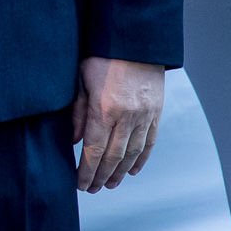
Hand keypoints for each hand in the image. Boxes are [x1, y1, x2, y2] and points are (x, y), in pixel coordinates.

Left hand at [72, 56, 164, 191]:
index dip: (86, 170)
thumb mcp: (80, 80)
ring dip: (120, 172)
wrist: (135, 40)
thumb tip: (74, 141)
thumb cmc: (100, 55)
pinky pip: (149, 141)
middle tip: (92, 190)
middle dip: (101, 176)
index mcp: (104, 109)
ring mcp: (144, 115)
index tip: (80, 184)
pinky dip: (141, 159)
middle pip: (113, 156)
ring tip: (110, 185)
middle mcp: (127, 117)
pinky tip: (132, 170)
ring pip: (132, 153)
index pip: (93, 149)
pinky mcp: (156, 112)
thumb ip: (77, 112)